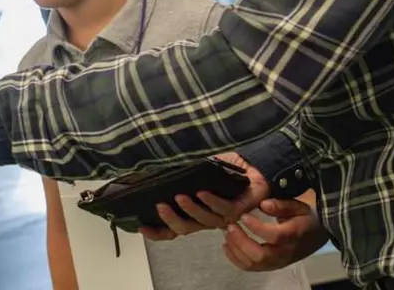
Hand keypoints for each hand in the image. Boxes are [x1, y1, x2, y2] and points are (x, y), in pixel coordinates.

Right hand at [139, 152, 269, 241]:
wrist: (252, 162)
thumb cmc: (225, 168)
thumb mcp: (197, 171)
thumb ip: (181, 178)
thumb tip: (156, 176)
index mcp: (196, 213)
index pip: (174, 228)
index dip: (157, 232)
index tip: (141, 226)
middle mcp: (208, 218)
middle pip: (185, 229)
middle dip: (171, 220)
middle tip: (159, 206)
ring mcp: (223, 216)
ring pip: (204, 220)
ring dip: (190, 209)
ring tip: (179, 196)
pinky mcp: (239, 210)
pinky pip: (223, 209)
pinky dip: (211, 201)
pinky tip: (202, 192)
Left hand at [223, 198, 329, 271]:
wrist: (317, 233)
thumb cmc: (305, 216)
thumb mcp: (298, 206)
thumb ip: (281, 205)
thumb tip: (263, 205)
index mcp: (294, 235)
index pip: (274, 236)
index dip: (257, 227)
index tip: (244, 216)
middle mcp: (286, 252)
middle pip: (261, 255)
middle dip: (241, 241)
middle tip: (231, 226)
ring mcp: (279, 262)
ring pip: (254, 264)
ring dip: (236, 250)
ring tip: (228, 233)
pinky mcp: (272, 265)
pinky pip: (252, 268)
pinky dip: (236, 259)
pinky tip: (227, 246)